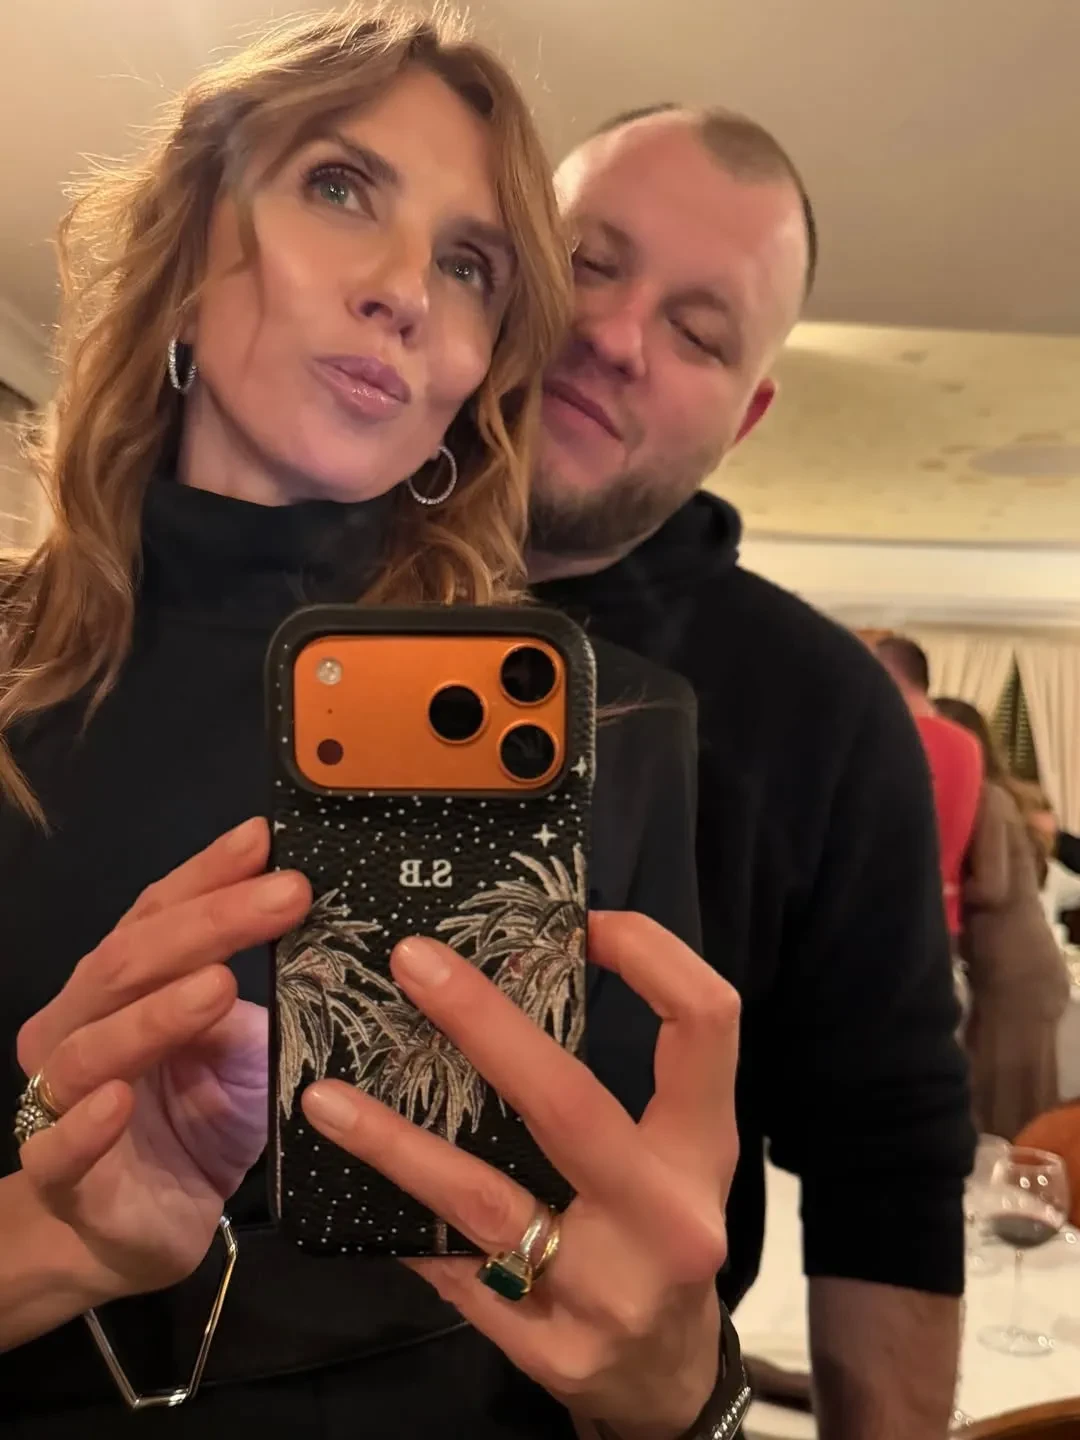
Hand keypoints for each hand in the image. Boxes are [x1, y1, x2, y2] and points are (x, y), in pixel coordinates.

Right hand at [16, 818, 308, 1300]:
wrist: (134, 1235)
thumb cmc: (193, 1128)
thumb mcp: (242, 1054)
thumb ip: (261, 1000)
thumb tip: (318, 936)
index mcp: (123, 987)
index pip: (159, 914)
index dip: (210, 875)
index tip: (265, 838)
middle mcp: (80, 1027)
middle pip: (131, 962)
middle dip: (210, 924)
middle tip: (286, 895)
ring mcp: (61, 1101)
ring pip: (93, 1044)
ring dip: (156, 1014)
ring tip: (217, 984)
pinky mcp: (61, 1177)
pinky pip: (60, 1148)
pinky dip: (84, 1122)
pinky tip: (116, 1099)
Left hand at [302, 912, 738, 1439]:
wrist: (670, 1382)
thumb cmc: (660, 1234)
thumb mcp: (670, 1157)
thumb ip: (618, 1085)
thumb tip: (512, 976)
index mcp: (703, 1149)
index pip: (704, 1024)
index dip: (651, 955)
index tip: (583, 921)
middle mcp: (666, 1217)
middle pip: (570, 1102)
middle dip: (484, 1022)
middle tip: (412, 962)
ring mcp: (608, 1292)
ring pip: (484, 1199)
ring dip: (395, 1142)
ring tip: (325, 1097)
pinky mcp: (550, 1350)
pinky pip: (455, 1271)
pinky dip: (402, 1219)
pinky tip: (349, 1182)